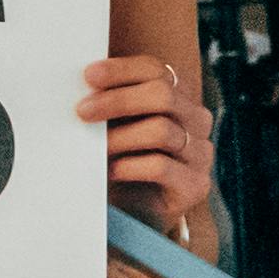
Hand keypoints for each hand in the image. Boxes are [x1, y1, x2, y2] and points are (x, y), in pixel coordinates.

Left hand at [89, 55, 215, 277]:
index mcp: (178, 95)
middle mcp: (196, 120)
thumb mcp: (114, 121)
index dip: (122, 70)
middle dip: (117, 100)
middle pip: (162, 95)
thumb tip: (77, 83)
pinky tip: (110, 171)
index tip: (88, 76)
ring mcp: (201, 153)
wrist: (135, 208)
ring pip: (161, 130)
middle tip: (82, 112)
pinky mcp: (196, 184)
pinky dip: (129, 166)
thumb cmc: (119, 154)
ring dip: (119, 137)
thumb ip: (106, 99)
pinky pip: (162, 166)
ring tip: (95, 147)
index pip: (156, 70)